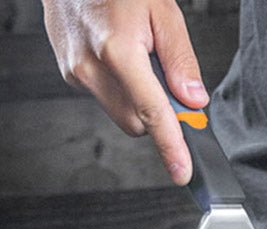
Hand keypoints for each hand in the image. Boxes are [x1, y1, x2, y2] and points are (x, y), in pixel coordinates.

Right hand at [42, 0, 207, 184]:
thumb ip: (181, 60)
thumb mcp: (163, 11)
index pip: (152, 113)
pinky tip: (119, 55)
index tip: (182, 172)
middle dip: (157, 113)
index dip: (171, 147)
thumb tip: (194, 101)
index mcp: (118, 50)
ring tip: (138, 58)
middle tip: (167, 81)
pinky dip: (121, 87)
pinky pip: (105, 96)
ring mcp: (75, 70)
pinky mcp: (69, 72)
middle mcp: (90, 66)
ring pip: (121, 112)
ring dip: (138, 98)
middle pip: (136, 123)